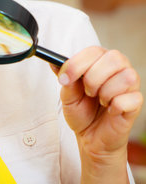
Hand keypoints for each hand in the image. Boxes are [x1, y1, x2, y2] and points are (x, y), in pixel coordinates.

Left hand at [56, 46, 142, 181]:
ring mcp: (130, 86)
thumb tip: (54, 62)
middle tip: (87, 92)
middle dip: (93, 77)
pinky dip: (114, 106)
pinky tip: (110, 110)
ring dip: (105, 92)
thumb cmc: (82, 112)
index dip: (77, 63)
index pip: (94, 51)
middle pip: (114, 58)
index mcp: (100, 61)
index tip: (65, 78)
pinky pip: (129, 99)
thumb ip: (65, 78)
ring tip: (99, 101)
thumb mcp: (67, 95)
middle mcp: (118, 69)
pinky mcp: (136, 103)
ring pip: (126, 77)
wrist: (91, 137)